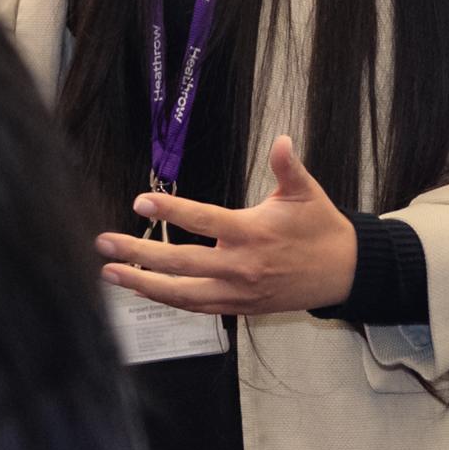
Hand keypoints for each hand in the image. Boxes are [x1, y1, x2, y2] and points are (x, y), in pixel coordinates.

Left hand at [97, 135, 358, 317]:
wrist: (344, 273)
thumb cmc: (321, 228)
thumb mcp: (306, 193)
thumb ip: (288, 167)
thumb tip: (282, 141)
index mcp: (253, 234)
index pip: (204, 221)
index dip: (171, 212)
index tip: (140, 202)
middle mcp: (241, 267)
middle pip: (181, 264)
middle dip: (138, 255)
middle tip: (104, 245)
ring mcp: (238, 292)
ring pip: (182, 294)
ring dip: (143, 284)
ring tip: (110, 273)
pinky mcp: (239, 308)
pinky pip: (197, 306)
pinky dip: (167, 300)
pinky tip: (142, 290)